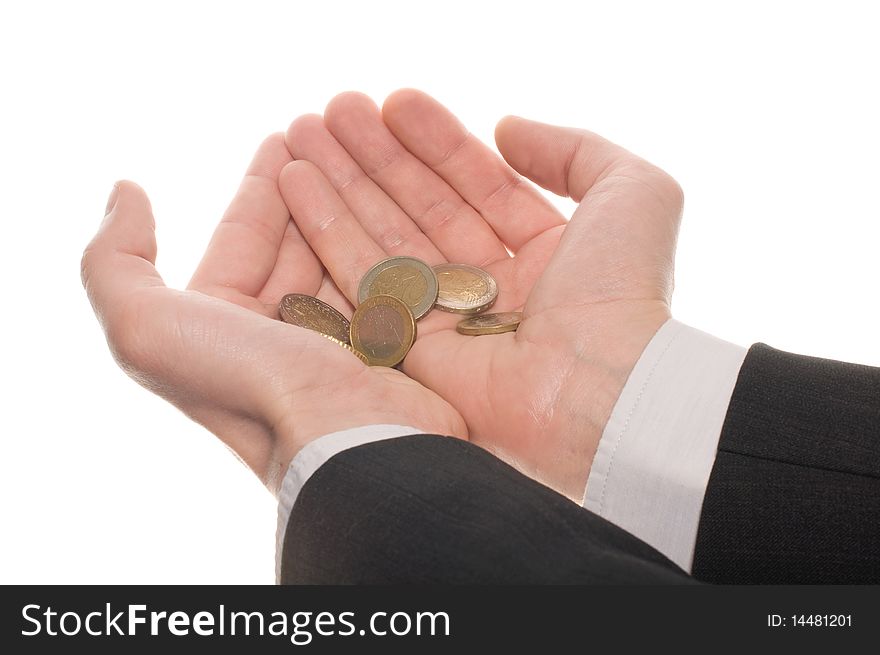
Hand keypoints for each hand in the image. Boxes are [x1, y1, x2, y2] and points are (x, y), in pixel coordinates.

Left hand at [81, 135, 465, 493]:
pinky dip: (392, 237)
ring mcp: (340, 342)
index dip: (257, 186)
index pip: (241, 238)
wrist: (348, 445)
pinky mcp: (391, 345)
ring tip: (371, 157)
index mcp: (222, 329)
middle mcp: (280, 337)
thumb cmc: (247, 386)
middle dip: (310, 184)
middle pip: (296, 243)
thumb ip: (113, 260)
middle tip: (333, 130)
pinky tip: (404, 202)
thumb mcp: (144, 327)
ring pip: (346, 255)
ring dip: (353, 202)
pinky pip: (388, 277)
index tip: (282, 135)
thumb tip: (127, 192)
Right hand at [280, 90, 681, 499]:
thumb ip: (573, 147)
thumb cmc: (622, 292)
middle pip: (424, 207)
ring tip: (303, 130)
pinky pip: (362, 280)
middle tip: (337, 108)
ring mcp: (452, 320)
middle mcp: (495, 285)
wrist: (596, 388)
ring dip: (344, 183)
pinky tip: (296, 181)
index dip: (438, 140)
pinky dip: (327, 230)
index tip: (396, 100)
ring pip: (386, 237)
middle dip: (380, 157)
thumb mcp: (632, 190)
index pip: (480, 184)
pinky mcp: (412, 352)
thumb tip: (506, 128)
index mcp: (548, 252)